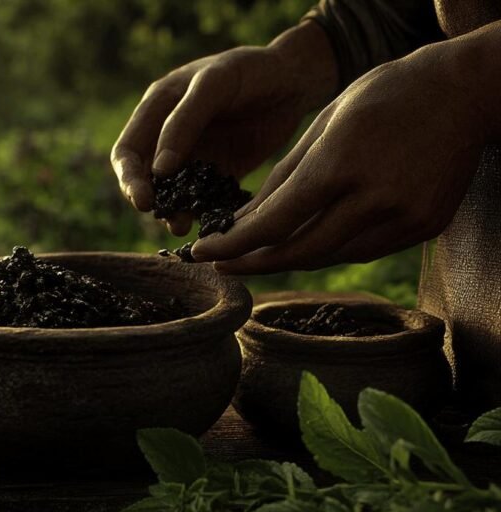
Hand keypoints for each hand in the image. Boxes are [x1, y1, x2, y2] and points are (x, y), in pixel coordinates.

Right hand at [111, 21, 336, 234]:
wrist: (294, 77)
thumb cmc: (251, 69)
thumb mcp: (215, 85)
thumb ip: (184, 122)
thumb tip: (158, 170)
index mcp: (157, 108)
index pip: (127, 150)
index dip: (129, 178)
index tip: (143, 201)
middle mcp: (168, 135)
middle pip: (144, 178)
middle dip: (152, 202)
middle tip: (170, 221)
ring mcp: (194, 156)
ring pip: (173, 193)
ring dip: (175, 212)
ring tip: (185, 228)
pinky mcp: (219, 172)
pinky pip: (203, 198)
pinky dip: (204, 212)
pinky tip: (213, 224)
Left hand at [192, 40, 490, 273]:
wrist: (465, 92)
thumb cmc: (385, 95)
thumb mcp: (323, 123)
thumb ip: (283, 177)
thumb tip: (241, 222)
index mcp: (340, 165)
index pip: (274, 223)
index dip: (233, 245)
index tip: (202, 252)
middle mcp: (374, 199)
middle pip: (300, 252)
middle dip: (254, 263)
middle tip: (222, 264)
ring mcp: (404, 218)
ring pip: (331, 256)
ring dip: (290, 258)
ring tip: (258, 253)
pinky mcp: (424, 228)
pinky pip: (363, 251)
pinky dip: (330, 248)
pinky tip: (309, 240)